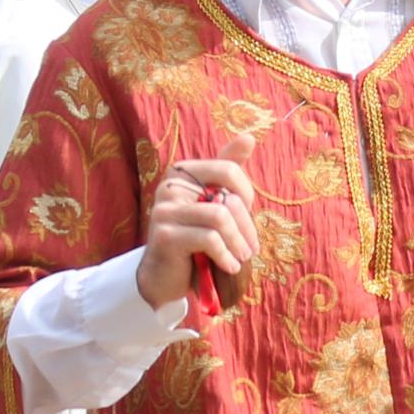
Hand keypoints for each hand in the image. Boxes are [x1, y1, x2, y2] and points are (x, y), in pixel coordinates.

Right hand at [135, 155, 256, 310]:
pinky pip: (208, 239)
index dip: (246, 194)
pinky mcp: (165, 235)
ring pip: (220, 218)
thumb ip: (227, 172)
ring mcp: (164, 210)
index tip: (247, 215)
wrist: (163, 277)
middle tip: (250, 248)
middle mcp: (170, 187)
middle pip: (227, 197)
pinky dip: (226, 256)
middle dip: (246, 226)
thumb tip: (248, 137)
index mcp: (183, 173)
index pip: (228, 169)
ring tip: (241, 258)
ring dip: (238, 243)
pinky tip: (230, 266)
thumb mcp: (213, 204)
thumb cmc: (194, 240)